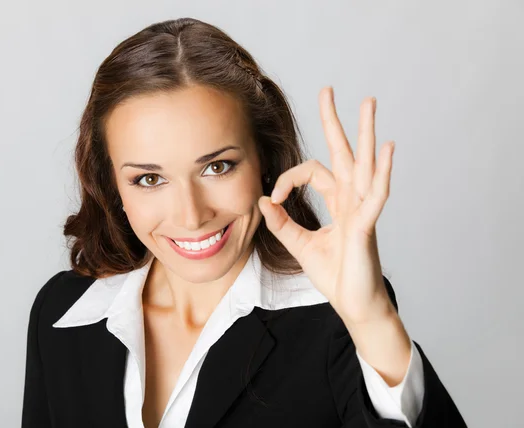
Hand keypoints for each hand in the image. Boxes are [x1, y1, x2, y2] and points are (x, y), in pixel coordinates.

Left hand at [258, 87, 396, 324]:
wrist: (352, 304)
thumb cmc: (333, 275)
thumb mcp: (299, 245)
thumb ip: (281, 222)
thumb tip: (262, 200)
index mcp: (337, 202)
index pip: (312, 172)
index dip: (288, 178)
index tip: (273, 196)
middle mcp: (351, 199)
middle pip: (344, 152)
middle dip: (335, 121)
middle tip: (328, 90)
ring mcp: (362, 210)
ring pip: (365, 164)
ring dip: (366, 133)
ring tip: (368, 102)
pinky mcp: (367, 226)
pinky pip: (376, 195)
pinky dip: (382, 172)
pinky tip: (386, 148)